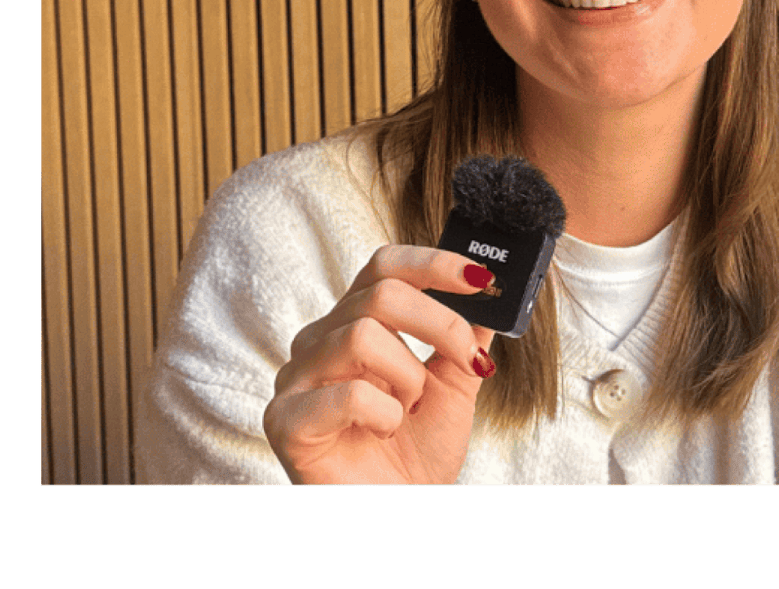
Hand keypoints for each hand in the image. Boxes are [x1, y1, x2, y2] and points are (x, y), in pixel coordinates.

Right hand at [264, 245, 498, 484]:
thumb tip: (494, 292)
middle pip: (380, 293)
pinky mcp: (284, 422)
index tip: (481, 279)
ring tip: (408, 411)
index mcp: (353, 323)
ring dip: (408, 377)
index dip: (433, 264)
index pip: (383, 267)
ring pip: (360, 335)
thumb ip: (466, 337)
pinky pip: (348, 394)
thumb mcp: (454, 386)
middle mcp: (318, 342)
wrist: (398, 515)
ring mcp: (295, 380)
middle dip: (441, 325)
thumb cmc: (415, 454)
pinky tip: (384, 433)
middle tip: (469, 362)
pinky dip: (385, 415)